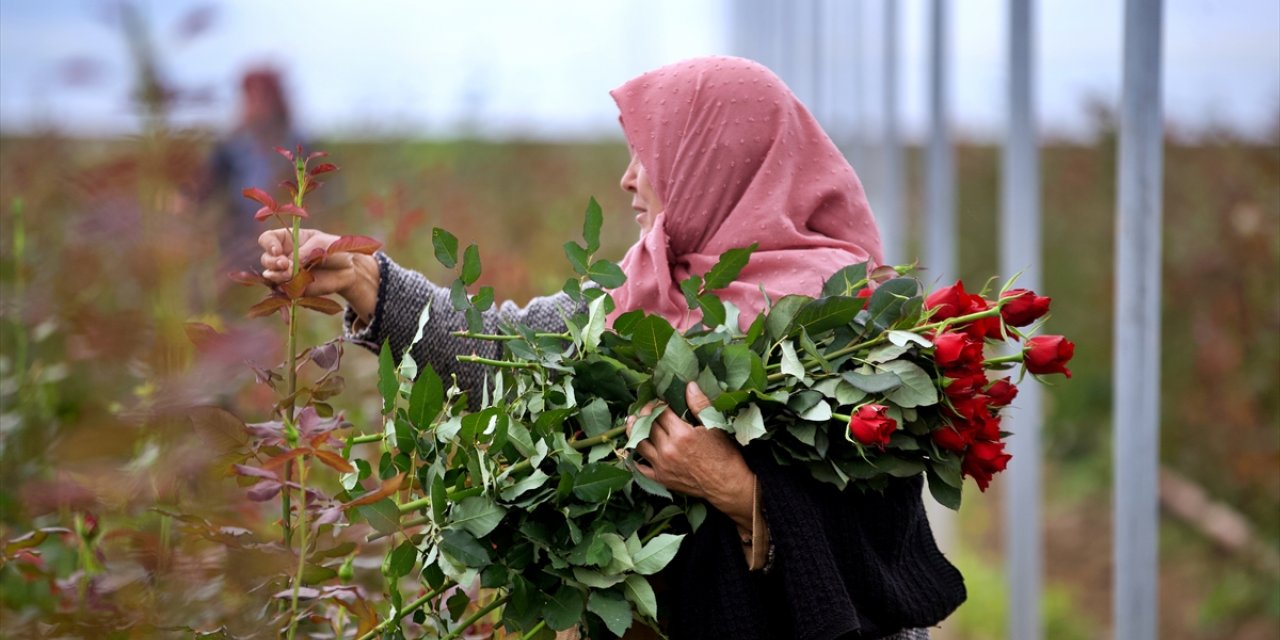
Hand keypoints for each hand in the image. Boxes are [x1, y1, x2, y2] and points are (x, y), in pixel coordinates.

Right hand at [258, 228, 379, 321]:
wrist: (349, 268)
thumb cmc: (335, 249)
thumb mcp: (321, 245)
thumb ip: (304, 253)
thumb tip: (287, 267)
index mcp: (288, 239)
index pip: (267, 239)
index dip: (269, 244)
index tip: (278, 250)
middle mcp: (283, 256)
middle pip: (266, 259)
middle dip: (273, 263)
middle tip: (285, 265)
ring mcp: (286, 273)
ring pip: (271, 277)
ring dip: (277, 277)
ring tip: (289, 275)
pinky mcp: (293, 289)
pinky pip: (282, 295)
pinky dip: (280, 300)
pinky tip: (284, 302)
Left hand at [626, 382, 755, 530]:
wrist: (728, 484)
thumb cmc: (724, 453)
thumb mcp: (715, 425)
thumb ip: (700, 404)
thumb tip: (689, 385)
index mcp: (681, 434)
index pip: (661, 412)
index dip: (659, 403)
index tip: (660, 400)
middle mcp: (668, 450)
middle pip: (648, 425)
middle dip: (646, 413)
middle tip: (648, 408)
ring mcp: (662, 466)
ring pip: (639, 443)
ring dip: (634, 430)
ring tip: (633, 421)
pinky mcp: (661, 479)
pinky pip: (640, 467)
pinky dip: (635, 456)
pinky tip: (635, 448)